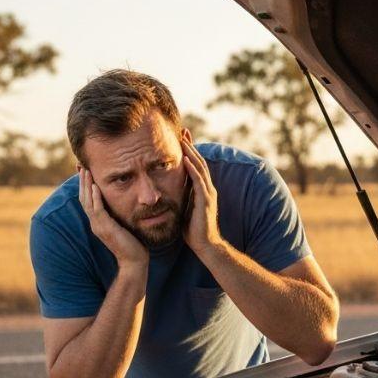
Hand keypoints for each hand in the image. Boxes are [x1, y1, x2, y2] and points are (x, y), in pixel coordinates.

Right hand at [78, 169, 148, 268]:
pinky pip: (97, 210)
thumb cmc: (133, 245)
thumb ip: (119, 214)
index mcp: (98, 222)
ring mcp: (99, 226)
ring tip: (86, 171)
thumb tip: (124, 201)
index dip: (85, 185)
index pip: (88, 200)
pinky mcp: (106, 229)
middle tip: (81, 165)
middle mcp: (95, 224)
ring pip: (88, 202)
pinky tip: (95, 186)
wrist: (134, 262)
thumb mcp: (123, 225)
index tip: (86, 171)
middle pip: (84, 198)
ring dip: (87, 185)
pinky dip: (95, 198)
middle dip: (83, 182)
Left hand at [181, 139, 222, 256]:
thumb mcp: (185, 210)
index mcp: (203, 190)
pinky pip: (198, 181)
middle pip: (199, 161)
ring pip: (200, 167)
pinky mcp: (205, 201)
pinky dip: (191, 168)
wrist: (205, 245)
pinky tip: (184, 158)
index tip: (180, 139)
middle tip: (182, 131)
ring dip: (190, 152)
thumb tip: (170, 194)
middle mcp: (208, 189)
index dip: (189, 152)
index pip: (195, 166)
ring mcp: (208, 194)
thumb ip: (182, 199)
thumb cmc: (194, 232)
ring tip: (182, 139)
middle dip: (191, 146)